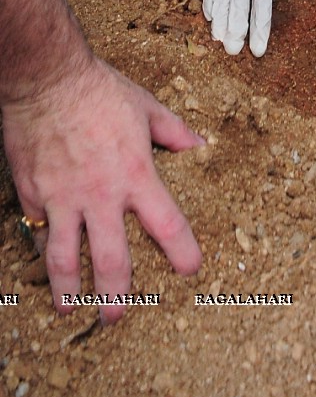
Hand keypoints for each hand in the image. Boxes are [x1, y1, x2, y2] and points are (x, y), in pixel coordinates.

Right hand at [2, 57, 202, 323]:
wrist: (48, 79)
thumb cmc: (100, 89)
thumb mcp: (146, 107)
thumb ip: (174, 132)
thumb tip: (199, 146)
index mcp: (135, 173)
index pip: (166, 223)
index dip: (181, 251)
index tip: (190, 270)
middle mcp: (100, 194)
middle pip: (111, 259)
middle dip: (116, 295)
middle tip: (117, 317)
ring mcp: (64, 198)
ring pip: (65, 258)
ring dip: (70, 289)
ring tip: (72, 310)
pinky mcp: (35, 194)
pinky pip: (40, 231)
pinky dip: (43, 251)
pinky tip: (46, 266)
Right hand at [200, 0, 274, 56]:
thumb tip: (255, 3)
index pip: (261, 6)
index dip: (259, 29)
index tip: (257, 50)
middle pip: (239, 8)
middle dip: (237, 32)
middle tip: (234, 52)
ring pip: (221, 1)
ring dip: (221, 23)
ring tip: (220, 41)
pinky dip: (210, 4)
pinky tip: (211, 18)